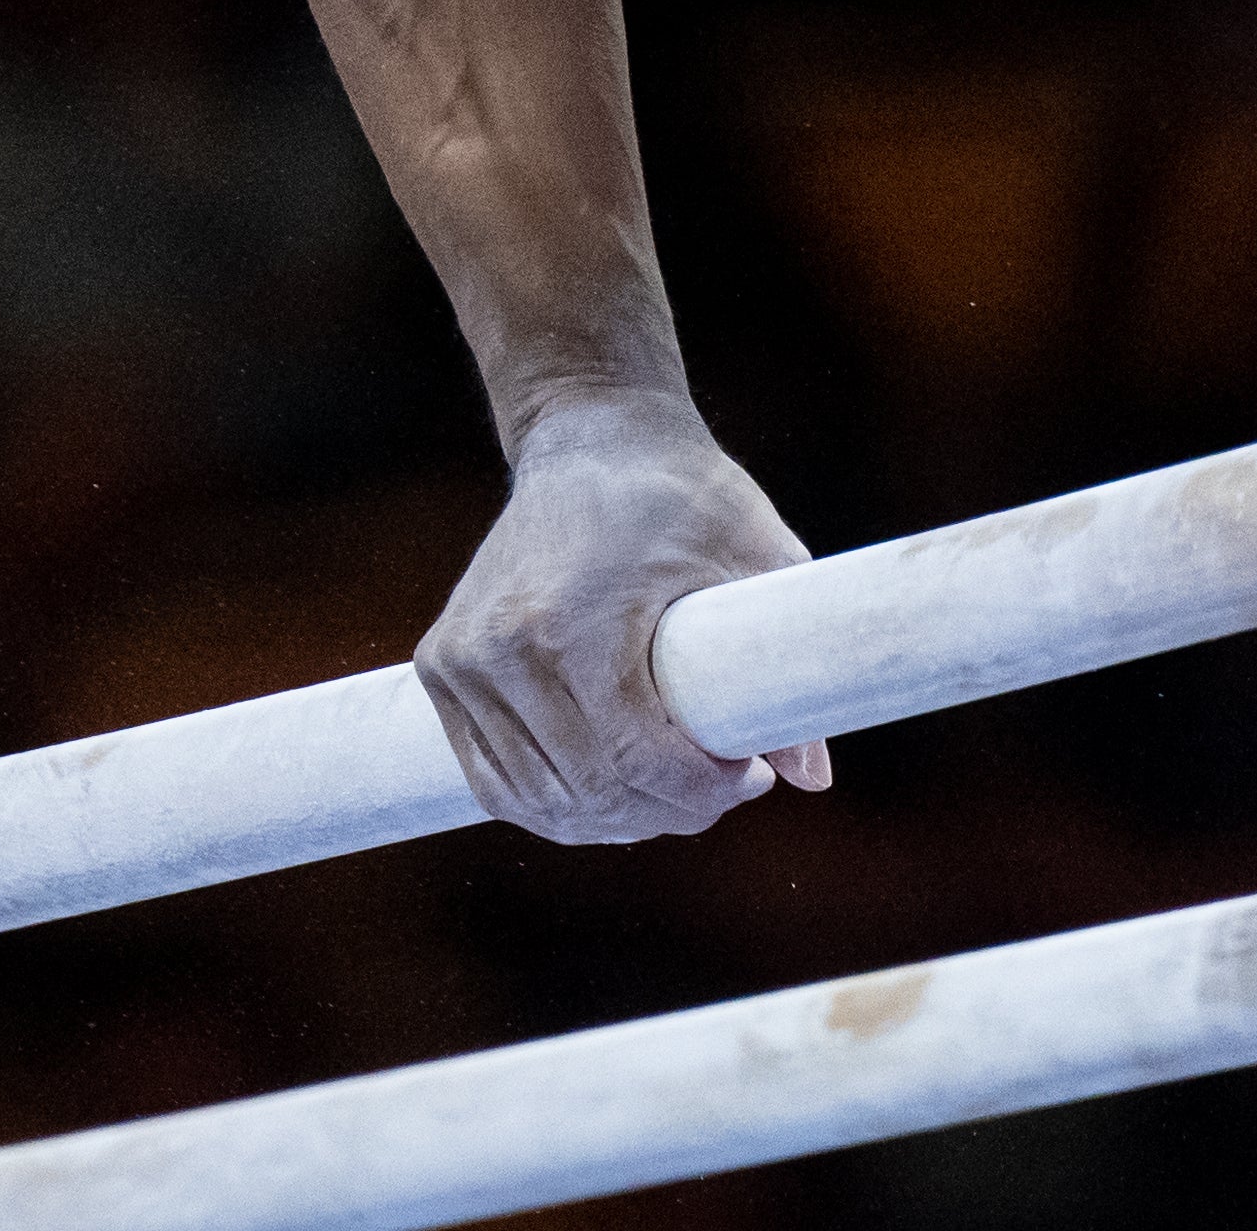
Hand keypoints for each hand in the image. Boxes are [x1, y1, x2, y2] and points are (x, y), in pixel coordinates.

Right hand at [419, 392, 835, 842]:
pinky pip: (493, 779)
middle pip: (588, 790)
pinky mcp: (441, 670)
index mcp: (572, 623)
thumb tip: (815, 779)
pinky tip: (609, 799)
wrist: (589, 436)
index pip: (635, 759)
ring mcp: (460, 664)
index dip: (701, 791)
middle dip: (667, 811)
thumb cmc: (682, 494)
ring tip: (674, 796)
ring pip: (537, 800)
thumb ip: (785, 663)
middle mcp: (500, 651)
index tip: (752, 776)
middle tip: (724, 792)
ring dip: (611, 820)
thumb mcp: (756, 555)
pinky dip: (551, 804)